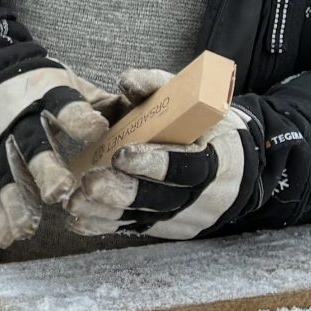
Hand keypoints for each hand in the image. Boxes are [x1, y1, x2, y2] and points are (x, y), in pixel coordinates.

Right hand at [0, 64, 110, 248]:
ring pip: (3, 173)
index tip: (95, 130)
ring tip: (27, 227)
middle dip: (43, 167)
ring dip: (15, 201)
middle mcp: (17, 119)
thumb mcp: (68, 83)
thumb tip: (141, 115)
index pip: (63, 104)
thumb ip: (101, 103)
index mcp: (46, 94)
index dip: (77, 117)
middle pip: (30, 144)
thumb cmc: (36, 88)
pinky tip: (6, 234)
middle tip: (59, 192)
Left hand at [67, 70, 257, 239]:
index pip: (188, 168)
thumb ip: (159, 87)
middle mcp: (201, 195)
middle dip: (122, 194)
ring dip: (104, 213)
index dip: (154, 164)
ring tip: (73, 202)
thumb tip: (127, 82)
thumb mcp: (195, 100)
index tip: (120, 156)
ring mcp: (182, 216)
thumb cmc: (207, 126)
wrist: (237, 167)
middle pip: (160, 201)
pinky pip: (132, 228)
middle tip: (88, 184)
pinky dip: (103, 226)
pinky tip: (76, 220)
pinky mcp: (163, 226)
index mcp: (217, 160)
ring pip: (142, 219)